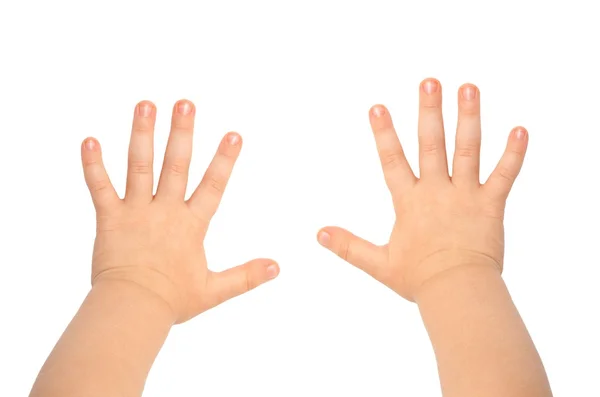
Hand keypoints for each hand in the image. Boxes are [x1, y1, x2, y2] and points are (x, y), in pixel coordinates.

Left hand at [81, 100, 278, 323]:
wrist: (132, 310)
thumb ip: (246, 276)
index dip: (224, 160)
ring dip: (142, 134)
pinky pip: (100, 187)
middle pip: (176, 165)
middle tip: (185, 103)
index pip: (213, 186)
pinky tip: (89, 140)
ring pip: (140, 167)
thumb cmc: (172, 300)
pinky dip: (93, 165)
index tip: (233, 134)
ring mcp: (136, 212)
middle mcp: (165, 211)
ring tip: (144, 104)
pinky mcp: (110, 219)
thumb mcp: (215, 290)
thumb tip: (277, 267)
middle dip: (181, 133)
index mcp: (190, 225)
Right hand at [317, 79, 527, 300]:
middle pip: (431, 145)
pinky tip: (521, 129)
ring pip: (467, 150)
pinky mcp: (490, 205)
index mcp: (410, 202)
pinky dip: (514, 153)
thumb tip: (319, 234)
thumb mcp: (378, 263)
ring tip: (469, 88)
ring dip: (468, 118)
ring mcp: (465, 196)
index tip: (377, 106)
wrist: (457, 292)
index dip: (383, 133)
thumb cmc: (419, 279)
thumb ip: (348, 246)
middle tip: (430, 82)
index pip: (392, 161)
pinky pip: (505, 175)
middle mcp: (437, 192)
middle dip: (429, 112)